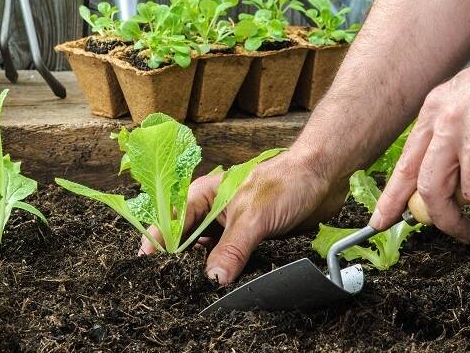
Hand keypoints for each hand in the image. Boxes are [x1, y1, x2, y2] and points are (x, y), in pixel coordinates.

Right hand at [139, 151, 347, 284]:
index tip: (147, 266)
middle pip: (186, 241)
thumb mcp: (253, 217)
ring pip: (208, 253)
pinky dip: (225, 273)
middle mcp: (213, 211)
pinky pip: (230, 260)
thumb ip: (232, 249)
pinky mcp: (249, 239)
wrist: (323, 177)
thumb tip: (213, 280)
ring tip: (194, 292)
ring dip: (204, 270)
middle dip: (179, 262)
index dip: (158, 243)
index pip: (171, 222)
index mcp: (204, 196)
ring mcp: (230, 226)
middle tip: (172, 286)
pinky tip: (223, 287)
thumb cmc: (286, 182)